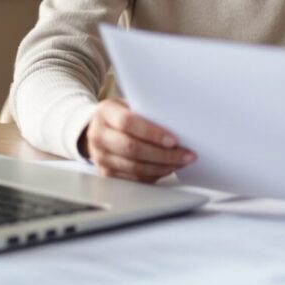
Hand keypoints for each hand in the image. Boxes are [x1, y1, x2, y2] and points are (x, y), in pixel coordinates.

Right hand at [79, 99, 195, 182]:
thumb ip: (147, 112)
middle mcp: (98, 136)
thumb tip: (179, 124)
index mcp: (105, 112)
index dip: (152, 133)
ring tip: (182, 162)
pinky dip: (155, 175)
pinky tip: (168, 168)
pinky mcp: (107, 174)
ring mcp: (100, 157)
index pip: (128, 123)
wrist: (99, 128)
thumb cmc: (122, 114)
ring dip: (163, 167)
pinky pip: (134, 179)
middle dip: (163, 154)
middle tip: (186, 155)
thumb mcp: (130, 105)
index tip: (174, 140)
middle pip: (132, 148)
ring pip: (134, 168)